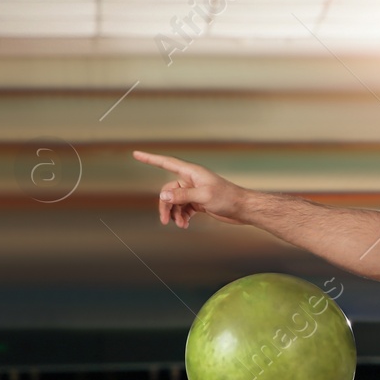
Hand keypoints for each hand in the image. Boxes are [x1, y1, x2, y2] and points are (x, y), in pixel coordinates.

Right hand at [132, 150, 249, 228]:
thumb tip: (163, 196)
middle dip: (166, 205)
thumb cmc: (227, 198)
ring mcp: (194, 191)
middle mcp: (191, 180)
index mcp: (192, 172)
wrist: (243, 209)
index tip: (136, 154)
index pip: (166, 162)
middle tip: (165, 220)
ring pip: (175, 201)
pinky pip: (183, 208)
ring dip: (174, 213)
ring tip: (179, 225)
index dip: (150, 159)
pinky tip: (184, 224)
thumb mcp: (203, 196)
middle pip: (168, 191)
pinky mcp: (198, 202)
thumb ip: (182, 196)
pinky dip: (182, 216)